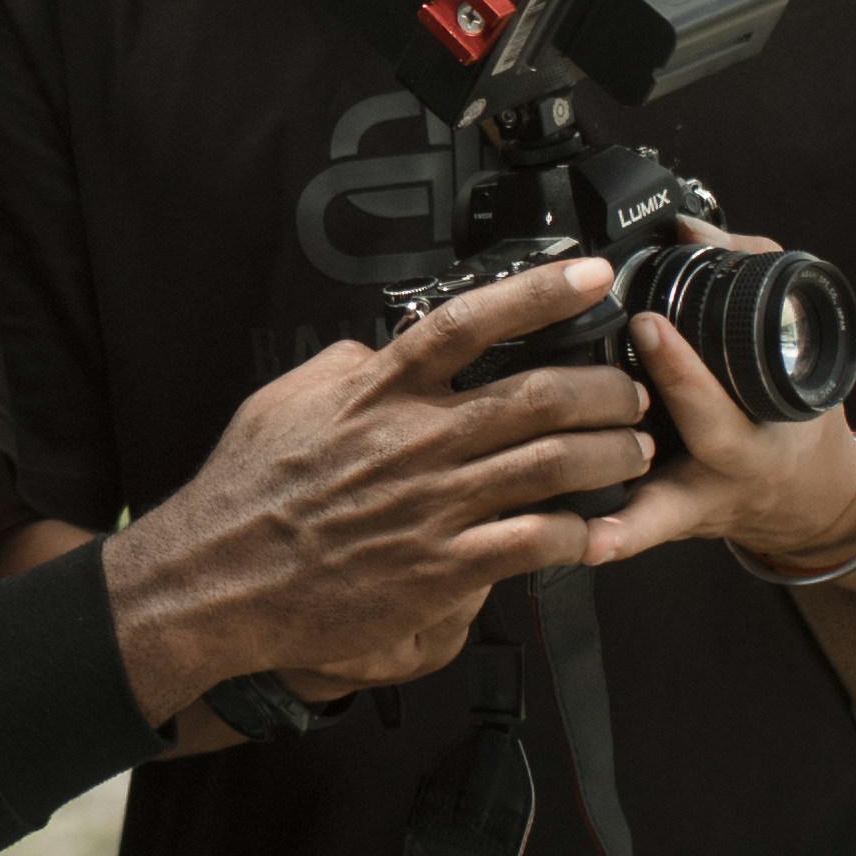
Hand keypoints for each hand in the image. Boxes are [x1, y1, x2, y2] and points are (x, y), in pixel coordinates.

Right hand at [100, 260, 657, 720]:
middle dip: (604, 388)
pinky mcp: (442, 570)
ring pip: (550, 467)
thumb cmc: (246, 495)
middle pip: (536, 396)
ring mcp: (434, 507)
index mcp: (378, 394)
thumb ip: (340, 369)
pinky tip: (596, 533)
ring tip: (637, 452)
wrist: (218, 580)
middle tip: (633, 389)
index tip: (591, 275)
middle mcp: (415, 442)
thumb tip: (376, 351)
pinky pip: (532, 543)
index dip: (538, 293)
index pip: (470, 324)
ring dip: (609, 456)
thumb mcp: (280, 402)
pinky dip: (576, 535)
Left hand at [603, 225, 855, 575]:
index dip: (685, 371)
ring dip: (616, 522)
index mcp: (757, 438)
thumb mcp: (793, 341)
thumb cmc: (793, 418)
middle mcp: (721, 482)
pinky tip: (561, 537)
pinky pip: (629, 535)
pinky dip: (601, 535)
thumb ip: (747, 274)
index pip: (722, 405)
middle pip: (690, 464)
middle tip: (597, 394)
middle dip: (636, 437)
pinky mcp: (662, 526)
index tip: (649, 325)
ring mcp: (689, 511)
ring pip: (651, 523)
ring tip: (575, 518)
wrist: (809, 498)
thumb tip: (685, 225)